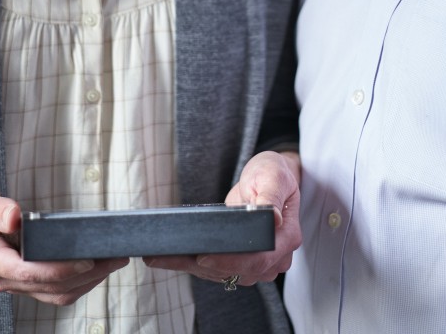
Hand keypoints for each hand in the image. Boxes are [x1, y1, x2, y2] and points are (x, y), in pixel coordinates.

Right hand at [0, 176, 129, 304]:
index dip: (60, 269)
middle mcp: (0, 276)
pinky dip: (76, 279)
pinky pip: (51, 286)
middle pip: (47, 287)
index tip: (88, 260)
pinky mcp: (21, 274)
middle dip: (85, 275)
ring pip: (52, 293)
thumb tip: (17, 218)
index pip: (29, 272)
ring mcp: (11, 278)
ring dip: (85, 281)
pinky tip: (95, 263)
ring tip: (114, 260)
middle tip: (116, 256)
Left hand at [144, 150, 300, 286]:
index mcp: (286, 237)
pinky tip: (169, 257)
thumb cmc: (273, 173)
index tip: (204, 257)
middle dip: (202, 266)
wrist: (269, 177)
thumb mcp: (273, 176)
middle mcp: (275, 257)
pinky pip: (217, 268)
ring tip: (158, 257)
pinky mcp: (240, 260)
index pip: (259, 258)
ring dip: (191, 267)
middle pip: (238, 272)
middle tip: (169, 256)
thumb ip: (271, 196)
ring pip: (223, 273)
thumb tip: (272, 219)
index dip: (231, 262)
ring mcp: (258, 262)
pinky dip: (193, 264)